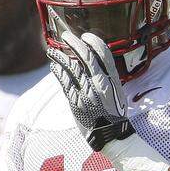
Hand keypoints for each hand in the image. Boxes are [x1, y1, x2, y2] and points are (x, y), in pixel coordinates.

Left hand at [46, 31, 133, 150]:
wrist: (110, 135)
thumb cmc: (115, 115)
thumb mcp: (117, 94)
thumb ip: (107, 80)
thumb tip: (94, 66)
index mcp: (113, 80)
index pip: (104, 54)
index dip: (93, 41)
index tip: (85, 36)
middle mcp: (100, 83)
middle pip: (86, 56)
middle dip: (74, 43)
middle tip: (65, 36)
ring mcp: (87, 91)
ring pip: (71, 67)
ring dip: (60, 56)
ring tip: (52, 51)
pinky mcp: (75, 100)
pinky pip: (64, 81)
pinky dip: (58, 71)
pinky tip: (54, 66)